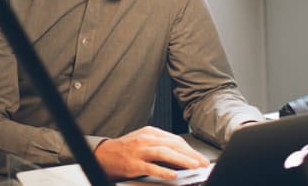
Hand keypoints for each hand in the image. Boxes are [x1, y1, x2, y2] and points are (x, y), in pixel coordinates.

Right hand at [93, 126, 209, 179]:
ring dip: (182, 160)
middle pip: (173, 145)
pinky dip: (164, 171)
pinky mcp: (133, 164)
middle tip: (203, 163)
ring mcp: (139, 151)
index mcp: (150, 132)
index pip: (175, 139)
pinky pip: (151, 167)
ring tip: (194, 166)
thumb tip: (182, 154)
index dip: (190, 149)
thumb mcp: (144, 140)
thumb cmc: (126, 149)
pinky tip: (173, 175)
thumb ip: (161, 144)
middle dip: (191, 155)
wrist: (104, 155)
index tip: (200, 158)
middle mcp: (146, 139)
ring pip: (165, 153)